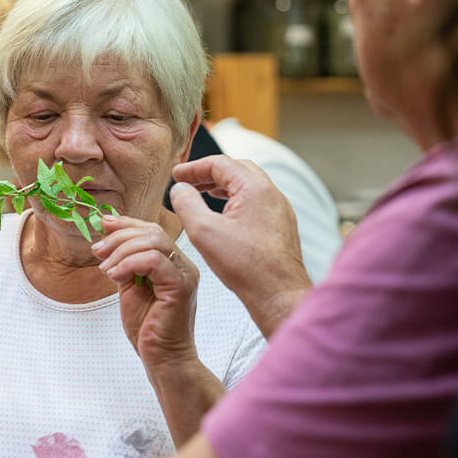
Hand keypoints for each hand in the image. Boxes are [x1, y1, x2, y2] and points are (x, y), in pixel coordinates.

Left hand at [92, 215, 199, 368]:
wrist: (162, 358)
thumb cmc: (148, 327)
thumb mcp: (130, 287)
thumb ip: (124, 263)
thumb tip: (107, 238)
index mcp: (172, 263)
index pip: (152, 230)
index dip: (126, 224)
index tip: (103, 225)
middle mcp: (183, 265)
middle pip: (152, 231)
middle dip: (119, 236)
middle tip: (98, 251)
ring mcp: (184, 274)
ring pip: (153, 241)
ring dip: (121, 251)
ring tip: (106, 270)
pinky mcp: (180, 287)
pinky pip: (154, 260)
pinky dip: (130, 263)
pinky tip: (115, 277)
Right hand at [170, 155, 310, 337]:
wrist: (278, 294)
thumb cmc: (246, 266)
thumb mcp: (204, 232)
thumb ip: (187, 204)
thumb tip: (179, 189)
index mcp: (255, 188)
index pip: (220, 164)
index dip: (193, 167)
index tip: (176, 175)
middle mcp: (272, 194)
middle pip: (237, 169)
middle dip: (210, 173)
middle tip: (189, 182)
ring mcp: (280, 210)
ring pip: (249, 186)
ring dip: (224, 186)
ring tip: (203, 194)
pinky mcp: (281, 226)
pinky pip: (257, 203)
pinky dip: (237, 201)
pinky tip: (225, 216)